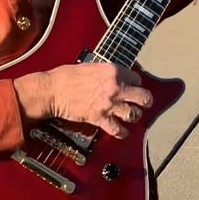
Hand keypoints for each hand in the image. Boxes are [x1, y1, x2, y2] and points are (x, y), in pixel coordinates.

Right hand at [14, 64, 152, 138]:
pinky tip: (123, 132)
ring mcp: (108, 104)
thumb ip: (105, 73)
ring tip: (133, 116)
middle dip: (145, 100)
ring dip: (134, 116)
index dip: (135, 83)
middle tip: (145, 103)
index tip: (132, 86)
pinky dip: (121, 132)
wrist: (53, 90)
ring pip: (133, 114)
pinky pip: (117, 129)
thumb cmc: (66, 76)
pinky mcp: (99, 118)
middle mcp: (115, 87)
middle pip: (143, 96)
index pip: (136, 78)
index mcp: (113, 71)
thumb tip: (112, 77)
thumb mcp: (90, 67)